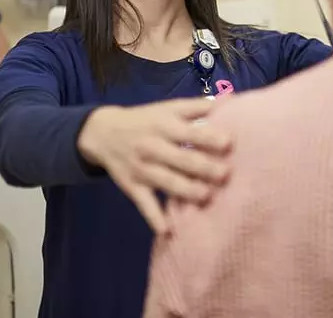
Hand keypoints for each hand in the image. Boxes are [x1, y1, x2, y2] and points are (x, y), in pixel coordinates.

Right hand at [76, 98, 231, 234]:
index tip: (229, 143)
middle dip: (204, 167)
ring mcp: (143, 169)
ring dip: (187, 191)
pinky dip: (154, 219)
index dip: (209, 137)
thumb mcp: (168, 108)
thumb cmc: (145, 120)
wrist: (102, 133)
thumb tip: (230, 100)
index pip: (189, 132)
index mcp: (164, 126)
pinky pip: (145, 204)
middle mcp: (153, 147)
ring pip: (167, 182)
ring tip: (207, 197)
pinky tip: (168, 231)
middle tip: (225, 175)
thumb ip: (197, 106)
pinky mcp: (133, 187)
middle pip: (181, 159)